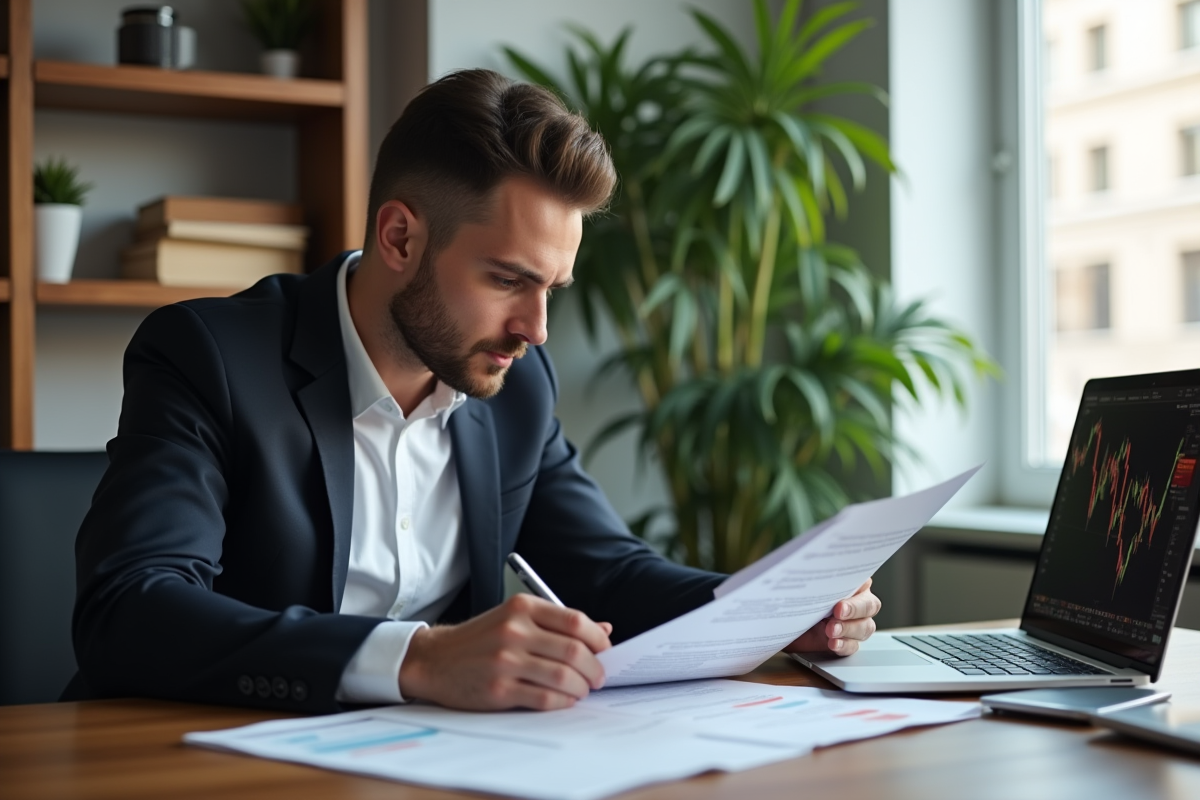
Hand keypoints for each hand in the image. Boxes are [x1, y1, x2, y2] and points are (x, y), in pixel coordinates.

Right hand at [398, 593, 612, 710]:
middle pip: (574, 650)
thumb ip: (557, 623)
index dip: (598, 639)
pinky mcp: (498, 689)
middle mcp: (514, 630)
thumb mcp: (516, 618)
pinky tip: (565, 700)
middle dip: (594, 668)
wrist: (435, 659)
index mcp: (522, 607)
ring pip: (563, 676)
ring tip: (582, 690)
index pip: (575, 621)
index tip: (605, 651)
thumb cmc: (481, 639)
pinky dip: (563, 702)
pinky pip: (544, 698)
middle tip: (598, 677)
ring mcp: (505, 660)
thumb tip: (604, 628)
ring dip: (581, 687)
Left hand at [783, 579, 880, 656]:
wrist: (784, 622)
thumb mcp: (806, 583)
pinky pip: (852, 645)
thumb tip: (817, 561)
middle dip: (854, 609)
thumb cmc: (798, 596)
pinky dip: (844, 645)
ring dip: (848, 629)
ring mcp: (854, 623)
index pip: (864, 581)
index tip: (841, 598)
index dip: (857, 588)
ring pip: (864, 627)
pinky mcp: (846, 641)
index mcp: (852, 582)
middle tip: (838, 612)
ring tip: (831, 630)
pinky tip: (833, 643)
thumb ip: (819, 577)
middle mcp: (856, 602)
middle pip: (869, 606)